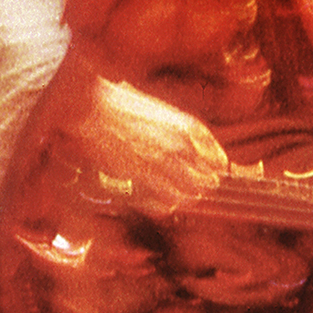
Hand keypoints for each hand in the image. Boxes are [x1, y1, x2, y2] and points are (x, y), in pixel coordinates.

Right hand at [66, 79, 228, 216]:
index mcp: (189, 128)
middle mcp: (181, 146)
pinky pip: (165, 202)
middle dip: (200, 186)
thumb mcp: (164, 113)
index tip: (211, 174)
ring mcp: (162, 163)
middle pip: (207, 181)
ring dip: (184, 198)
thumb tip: (194, 153)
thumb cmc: (124, 107)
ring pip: (189, 195)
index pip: (218, 160)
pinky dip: (166, 205)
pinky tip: (162, 202)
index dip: (214, 170)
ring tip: (176, 196)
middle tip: (192, 189)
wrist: (95, 107)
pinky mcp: (141, 176)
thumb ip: (182, 133)